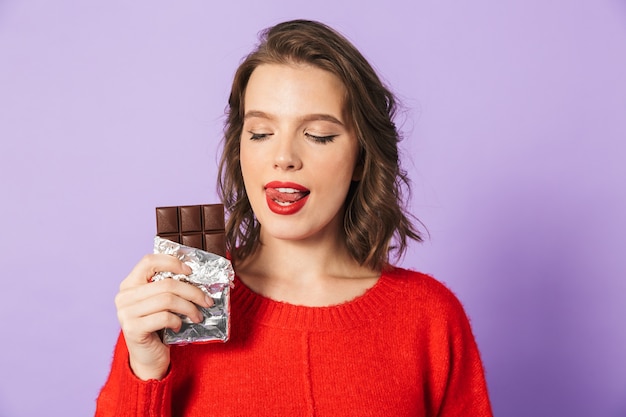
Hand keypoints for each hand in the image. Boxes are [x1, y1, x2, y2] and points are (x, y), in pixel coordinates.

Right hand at [115, 254, 212, 379]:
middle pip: (166, 283)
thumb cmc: (157, 326)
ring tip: (197, 315)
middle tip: (207, 300)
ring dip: (189, 308)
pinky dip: (177, 321)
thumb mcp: (161, 303)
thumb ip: (168, 288)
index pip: (149, 261)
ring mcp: (126, 313)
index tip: (190, 272)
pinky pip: (164, 317)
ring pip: (168, 300)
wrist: (148, 358)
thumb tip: (196, 276)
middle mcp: (124, 296)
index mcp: (130, 284)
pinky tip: (179, 326)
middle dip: (192, 291)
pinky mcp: (132, 329)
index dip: (172, 262)